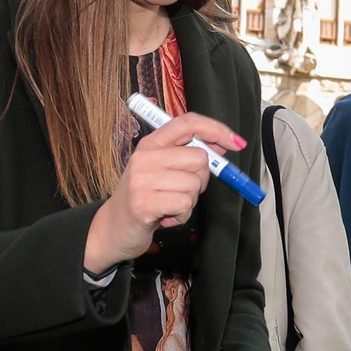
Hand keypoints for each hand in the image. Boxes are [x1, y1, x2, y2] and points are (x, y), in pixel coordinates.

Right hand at [85, 112, 242, 272]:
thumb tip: (223, 144)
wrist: (113, 228)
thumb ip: (188, 155)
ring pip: (194, 185)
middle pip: (199, 158)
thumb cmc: (146, 197)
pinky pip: (185, 205)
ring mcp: (141, 179)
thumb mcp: (163, 170)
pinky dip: (182, 216)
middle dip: (201, 179)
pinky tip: (165, 217)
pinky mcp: (142, 203)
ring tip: (168, 205)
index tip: (237, 142)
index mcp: (150, 143)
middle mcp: (144, 156)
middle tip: (181, 190)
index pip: (188, 122)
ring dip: (189, 201)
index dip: (216, 129)